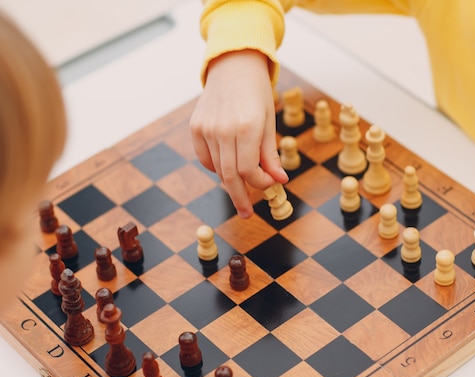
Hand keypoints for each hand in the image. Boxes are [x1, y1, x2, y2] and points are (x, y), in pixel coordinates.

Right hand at [190, 49, 287, 218]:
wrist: (232, 65)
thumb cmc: (256, 93)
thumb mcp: (269, 121)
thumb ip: (270, 154)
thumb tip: (278, 181)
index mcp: (247, 127)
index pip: (249, 171)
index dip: (259, 184)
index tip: (269, 185)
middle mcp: (223, 129)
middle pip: (230, 176)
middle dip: (240, 197)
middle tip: (246, 213)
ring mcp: (206, 129)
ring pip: (218, 169)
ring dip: (231, 180)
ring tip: (242, 183)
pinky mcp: (195, 127)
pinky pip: (205, 158)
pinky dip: (216, 166)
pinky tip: (227, 163)